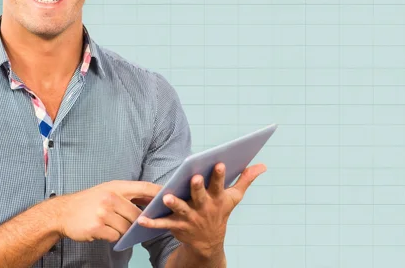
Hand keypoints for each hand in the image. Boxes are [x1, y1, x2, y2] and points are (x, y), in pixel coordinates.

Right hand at [53, 180, 160, 242]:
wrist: (63, 212)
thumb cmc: (89, 201)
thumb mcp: (107, 190)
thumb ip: (128, 194)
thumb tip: (153, 198)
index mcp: (116, 186)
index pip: (144, 187)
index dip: (159, 192)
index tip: (171, 196)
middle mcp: (111, 198)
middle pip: (137, 214)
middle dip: (139, 222)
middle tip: (139, 225)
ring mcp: (103, 213)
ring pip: (127, 228)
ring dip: (123, 230)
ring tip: (112, 225)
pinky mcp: (97, 228)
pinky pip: (115, 236)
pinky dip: (112, 236)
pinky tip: (104, 230)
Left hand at [138, 163, 266, 257]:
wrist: (208, 242)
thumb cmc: (220, 212)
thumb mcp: (234, 197)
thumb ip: (245, 179)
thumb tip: (262, 165)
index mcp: (217, 198)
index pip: (219, 185)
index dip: (219, 175)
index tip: (219, 163)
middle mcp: (204, 208)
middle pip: (200, 196)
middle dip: (197, 187)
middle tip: (194, 177)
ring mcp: (190, 218)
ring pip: (181, 210)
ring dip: (174, 204)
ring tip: (167, 197)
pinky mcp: (176, 226)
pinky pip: (163, 224)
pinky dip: (152, 223)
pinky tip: (142, 219)